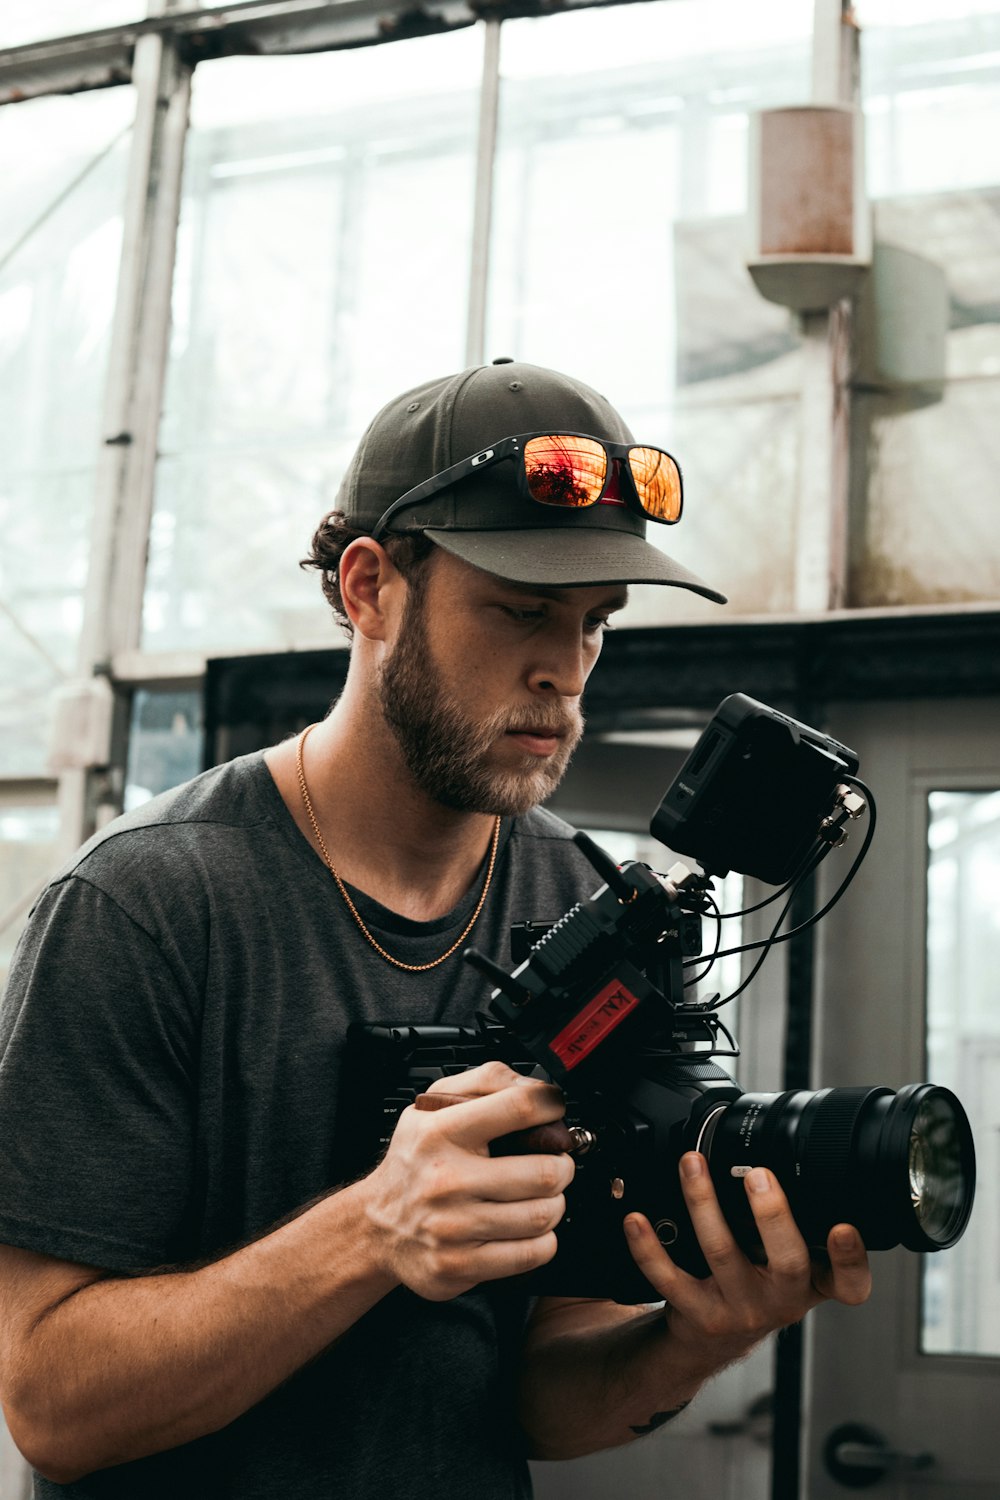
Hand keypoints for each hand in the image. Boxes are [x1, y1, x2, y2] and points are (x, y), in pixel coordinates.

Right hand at [362, 1062, 574, 1301]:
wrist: (376, 1225)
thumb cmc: (414, 1161)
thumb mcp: (432, 1106)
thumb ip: (484, 1081)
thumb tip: (535, 1086)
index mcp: (441, 1132)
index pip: (518, 1107)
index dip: (551, 1105)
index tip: (556, 1110)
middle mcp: (446, 1180)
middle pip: (544, 1172)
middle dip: (562, 1166)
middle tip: (555, 1163)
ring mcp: (453, 1227)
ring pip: (542, 1215)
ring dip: (554, 1203)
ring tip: (541, 1195)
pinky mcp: (460, 1265)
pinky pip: (531, 1254)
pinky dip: (543, 1240)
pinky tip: (528, 1228)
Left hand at [624, 1152, 870, 1367]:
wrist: (714, 1337)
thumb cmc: (758, 1283)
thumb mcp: (791, 1262)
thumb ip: (800, 1222)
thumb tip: (785, 1148)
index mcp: (813, 1282)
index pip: (848, 1283)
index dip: (851, 1258)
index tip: (843, 1227)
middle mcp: (782, 1299)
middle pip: (787, 1261)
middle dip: (773, 1216)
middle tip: (758, 1174)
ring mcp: (739, 1308)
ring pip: (721, 1253)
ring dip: (704, 1204)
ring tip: (692, 1165)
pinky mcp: (697, 1312)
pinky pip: (669, 1278)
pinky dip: (649, 1247)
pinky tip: (636, 1219)